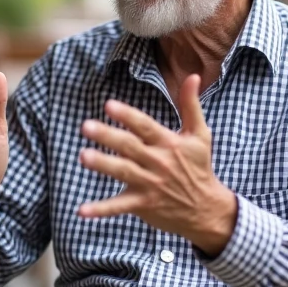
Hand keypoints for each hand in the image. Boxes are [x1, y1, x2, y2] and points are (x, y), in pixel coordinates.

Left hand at [77, 75, 236, 254]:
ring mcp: (149, 184)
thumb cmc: (199, 167)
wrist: (207, 210)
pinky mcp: (142, 204)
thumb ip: (191, 105)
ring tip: (82, 156)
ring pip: (122, 172)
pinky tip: (81, 211)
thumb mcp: (200, 135)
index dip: (128, 116)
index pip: (145, 127)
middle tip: (85, 126)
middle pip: (129, 147)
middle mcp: (158, 162)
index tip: (109, 105)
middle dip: (107, 136)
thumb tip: (192, 75)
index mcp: (169, 143)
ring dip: (102, 165)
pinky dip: (100, 210)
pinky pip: (118, 207)